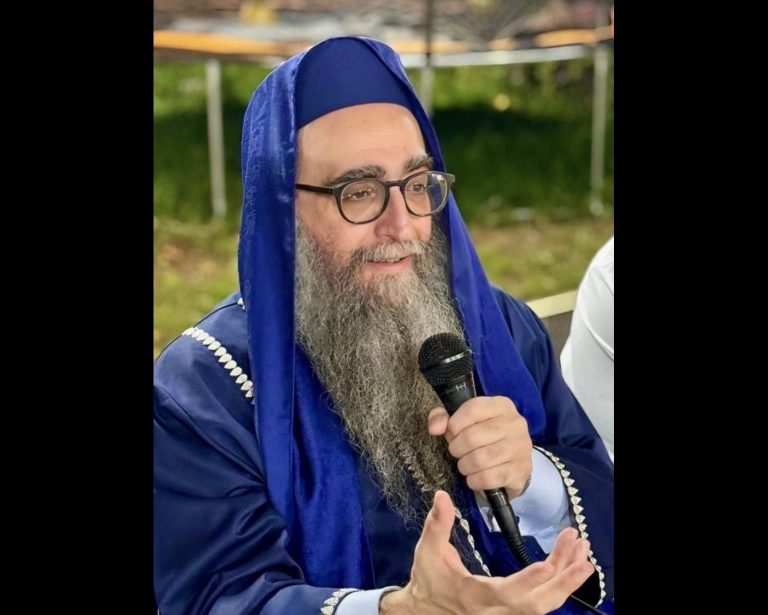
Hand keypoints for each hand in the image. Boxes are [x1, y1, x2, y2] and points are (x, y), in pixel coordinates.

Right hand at [380, 491, 593, 613]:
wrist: (424, 609)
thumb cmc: (428, 579)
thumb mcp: (428, 550)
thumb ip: (438, 524)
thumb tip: (441, 496)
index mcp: (473, 595)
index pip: (505, 592)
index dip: (527, 581)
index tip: (547, 565)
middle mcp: (493, 611)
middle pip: (535, 604)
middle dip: (562, 581)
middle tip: (581, 555)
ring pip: (543, 605)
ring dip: (566, 581)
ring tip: (582, 555)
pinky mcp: (512, 612)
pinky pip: (541, 604)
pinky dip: (559, 586)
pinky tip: (570, 567)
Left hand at [428, 396, 532, 495]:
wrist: (513, 464)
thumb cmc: (485, 438)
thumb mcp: (465, 421)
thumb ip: (443, 418)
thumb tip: (435, 428)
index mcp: (502, 405)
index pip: (472, 409)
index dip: (454, 425)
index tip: (452, 434)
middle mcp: (515, 424)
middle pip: (472, 437)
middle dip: (457, 449)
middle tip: (458, 453)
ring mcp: (520, 448)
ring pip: (478, 459)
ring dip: (464, 466)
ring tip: (465, 465)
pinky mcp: (520, 471)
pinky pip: (487, 478)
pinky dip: (474, 481)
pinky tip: (475, 478)